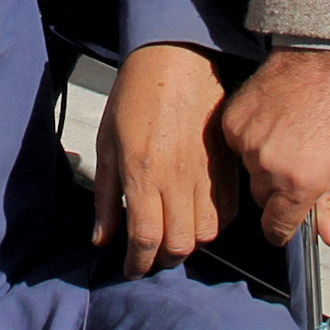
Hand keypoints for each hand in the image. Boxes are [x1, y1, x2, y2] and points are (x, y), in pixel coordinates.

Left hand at [94, 44, 235, 276]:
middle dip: (162, 259)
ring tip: (173, 236)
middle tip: (150, 255)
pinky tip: (196, 218)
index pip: (144, 237)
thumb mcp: (107, 143)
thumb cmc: (134, 96)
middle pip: (178, 244)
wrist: (177, 60)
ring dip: (188, 244)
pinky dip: (213, 225)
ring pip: (205, 233)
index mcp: (142, 172)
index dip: (137, 262)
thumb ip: (105, 196)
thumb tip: (101, 240)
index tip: (130, 270)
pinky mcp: (226, 166)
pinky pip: (228, 212)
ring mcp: (205, 173)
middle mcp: (176, 178)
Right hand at [219, 48, 329, 247]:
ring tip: (285, 134)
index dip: (281, 229)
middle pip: (262, 198)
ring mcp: (246, 145)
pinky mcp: (232, 123)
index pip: (276, 228)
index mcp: (300, 184)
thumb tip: (327, 237)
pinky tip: (271, 121)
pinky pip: (236, 145)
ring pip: (248, 171)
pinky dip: (249, 139)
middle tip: (296, 161)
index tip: (283, 225)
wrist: (321, 60)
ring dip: (262, 162)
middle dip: (277, 189)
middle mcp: (268, 169)